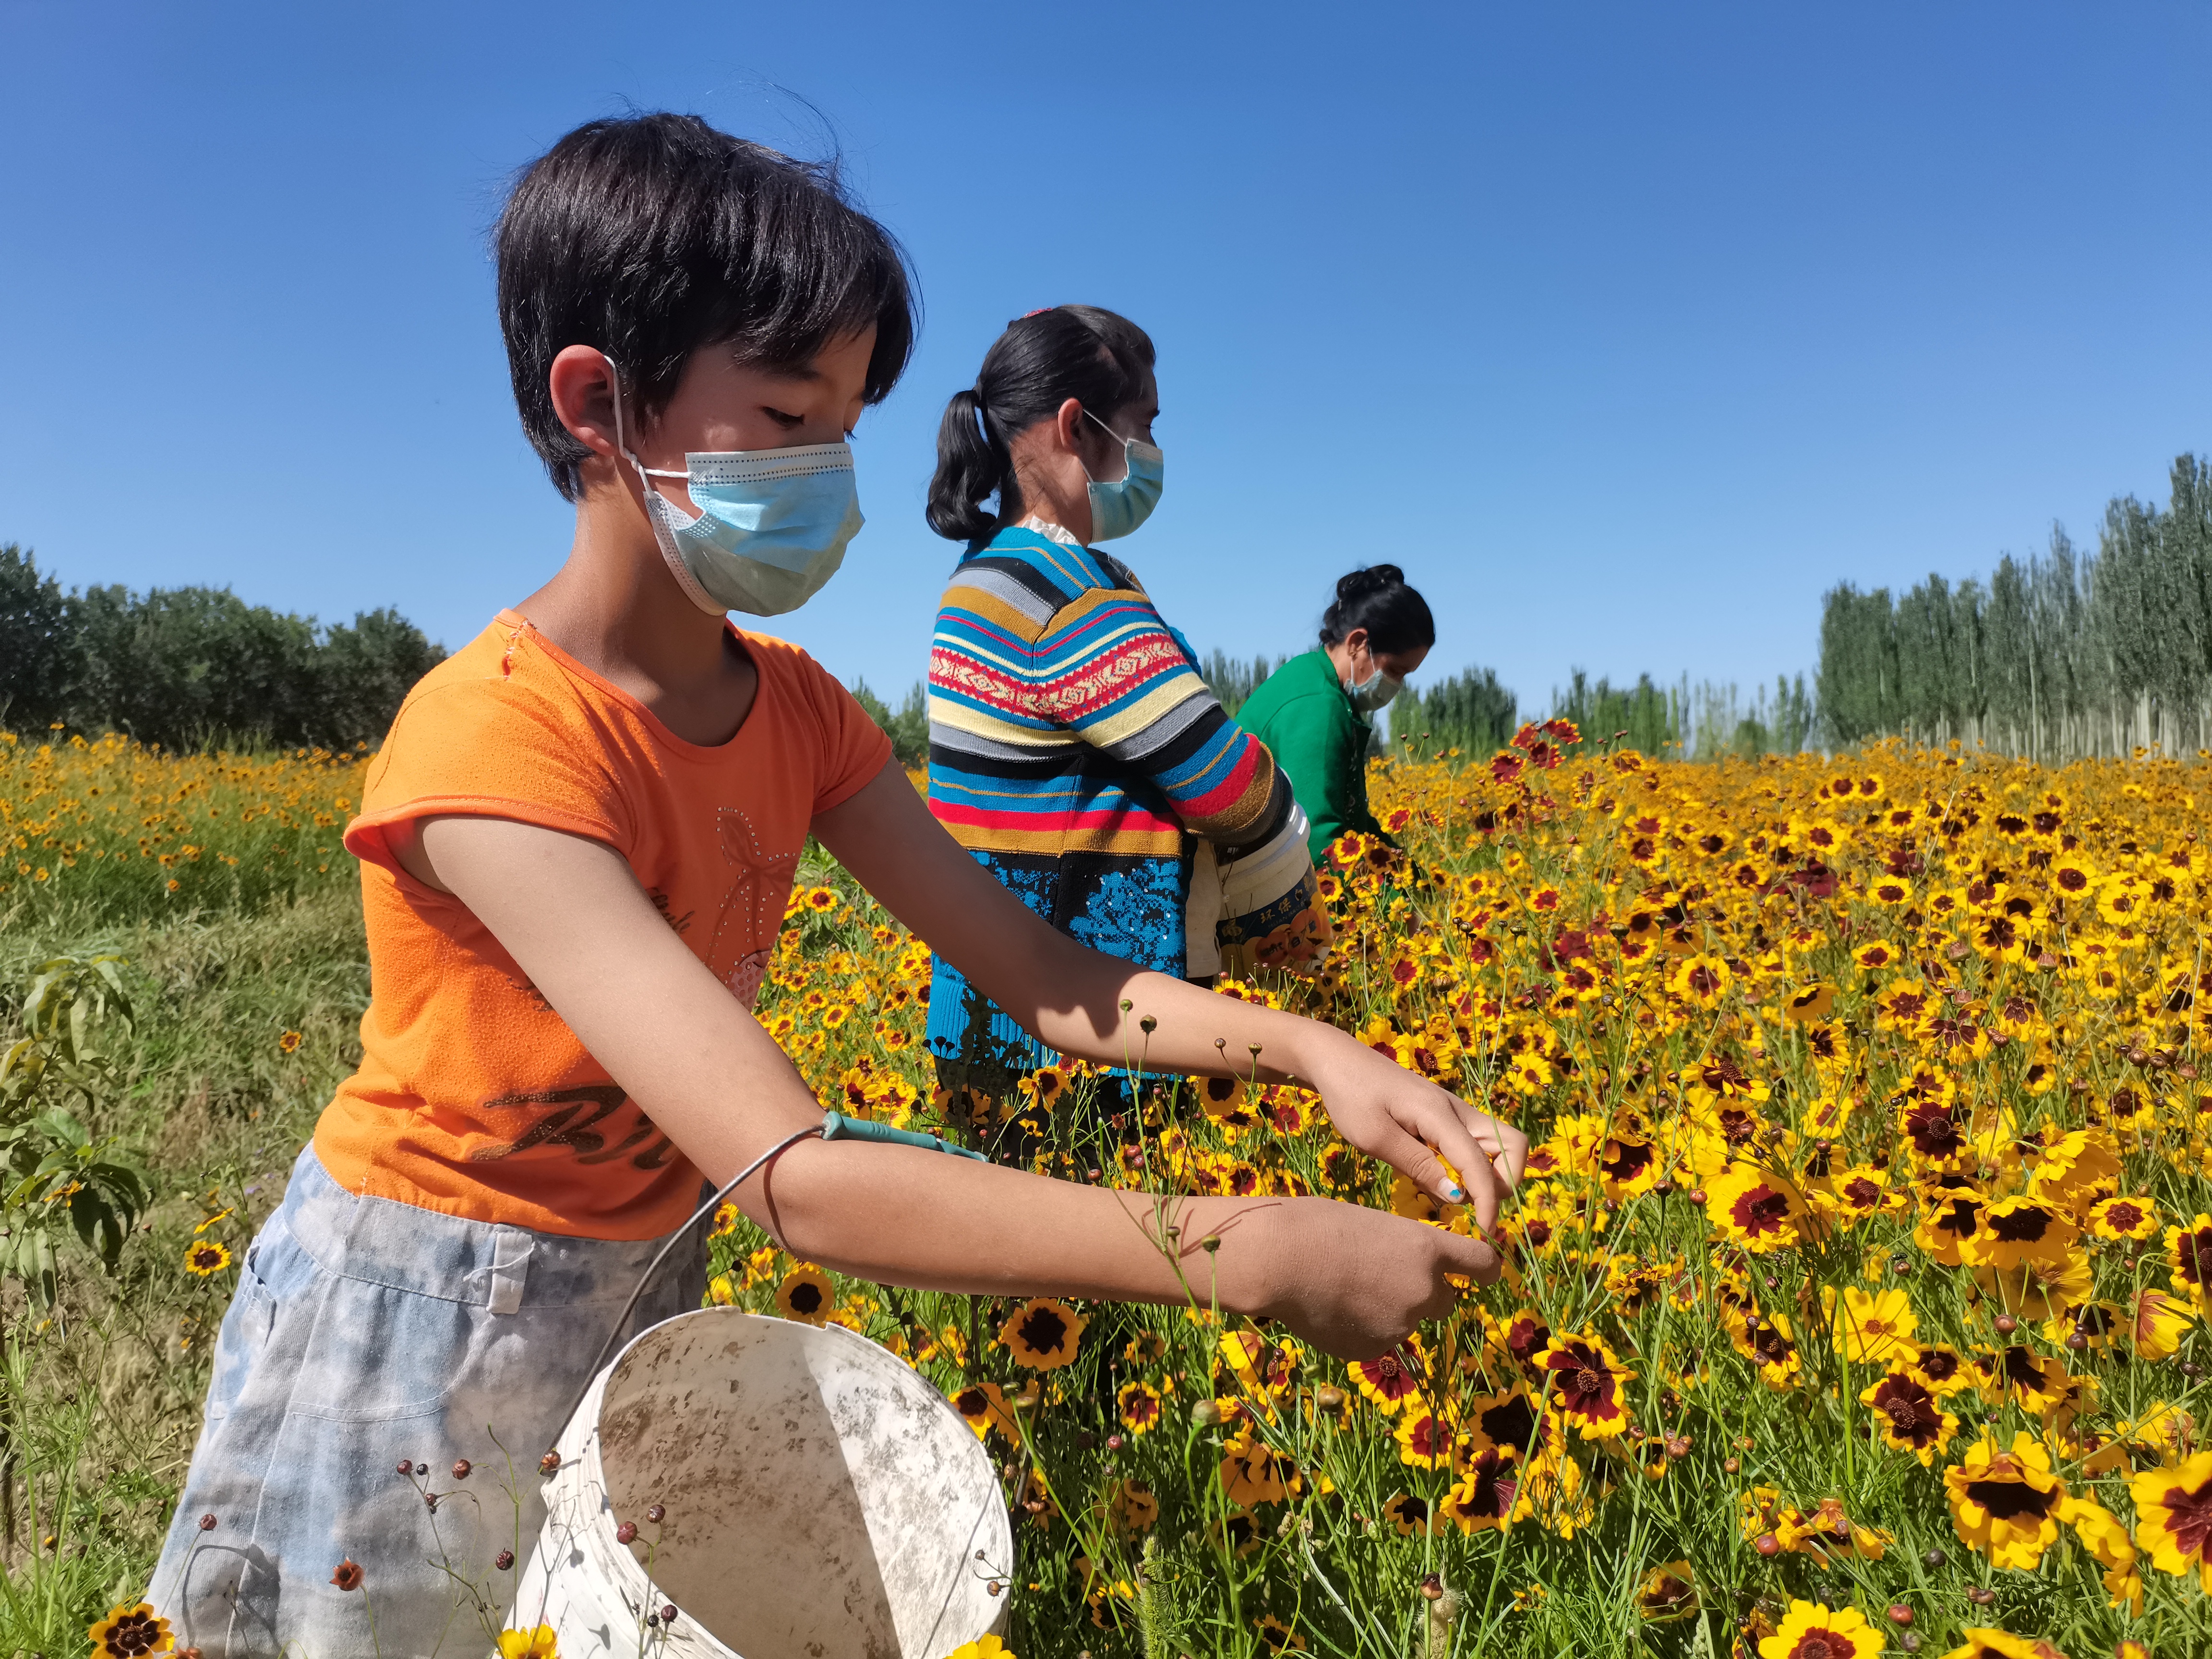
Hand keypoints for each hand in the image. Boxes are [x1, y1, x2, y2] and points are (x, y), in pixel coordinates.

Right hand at [1247, 1197, 1500, 1360]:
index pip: (1483, 1265)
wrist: (1277, 1260)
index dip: (1487, 1268)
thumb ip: (1403, 1251)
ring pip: (1407, 1320)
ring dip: (1390, 1309)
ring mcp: (1399, 1326)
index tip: (1486, 1271)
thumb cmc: (1318, 1225)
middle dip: (1428, 1292)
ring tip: (1346, 1289)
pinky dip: (1363, 1327)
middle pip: (1447, 1300)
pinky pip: (1377, 1339)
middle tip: (1389, 1276)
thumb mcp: (1375, 1225)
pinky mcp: (1371, 1350)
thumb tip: (1410, 1270)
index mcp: (1427, 1251)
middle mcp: (1424, 1292)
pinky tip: (1333, 1308)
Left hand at [1303, 1037, 1528, 1231]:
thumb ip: (1418, 1165)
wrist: (1337, 1060)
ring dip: (1489, 1174)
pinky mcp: (1445, 1116)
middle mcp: (1458, 1111)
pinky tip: (1439, 1177)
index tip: (1484, 1234)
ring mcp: (1454, 1112)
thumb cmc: (1350, 1096)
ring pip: (1499, 1143)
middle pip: (1512, 1145)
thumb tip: (1457, 1196)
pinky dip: (1472, 1165)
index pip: (1480, 1164)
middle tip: (1469, 1204)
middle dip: (1504, 1182)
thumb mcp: (1375, 1137)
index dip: (1488, 1202)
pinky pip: (1475, 1143)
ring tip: (1452, 1193)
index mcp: (1440, 1115)